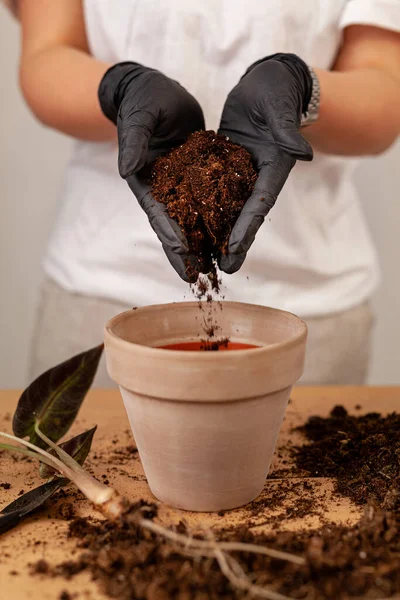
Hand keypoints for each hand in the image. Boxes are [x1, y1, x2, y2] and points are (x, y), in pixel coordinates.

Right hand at [98, 62, 205, 281]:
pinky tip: (230, 237)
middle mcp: (164, 188)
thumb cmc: (142, 98)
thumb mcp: (139, 115)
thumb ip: (133, 140)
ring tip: (218, 268)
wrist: (156, 89)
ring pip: (194, 220)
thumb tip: (126, 169)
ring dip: (204, 244)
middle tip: (200, 279)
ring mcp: (181, 185)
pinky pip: (210, 202)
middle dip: (186, 253)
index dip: (169, 233)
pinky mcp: (197, 176)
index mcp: (147, 178)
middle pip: (175, 226)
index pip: (158, 212)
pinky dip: (218, 220)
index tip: (182, 252)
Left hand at [218, 53, 313, 273]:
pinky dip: (200, 210)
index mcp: (272, 167)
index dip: (246, 230)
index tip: (233, 253)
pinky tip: (187, 227)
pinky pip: (210, 192)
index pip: (259, 204)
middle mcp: (255, 177)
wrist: (267, 81)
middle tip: (218, 272)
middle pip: (241, 216)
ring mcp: (239, 174)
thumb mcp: (279, 106)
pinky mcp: (224, 166)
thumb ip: (286, 130)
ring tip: (200, 259)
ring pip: (224, 210)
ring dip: (213, 234)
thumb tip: (302, 152)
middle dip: (230, 244)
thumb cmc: (276, 90)